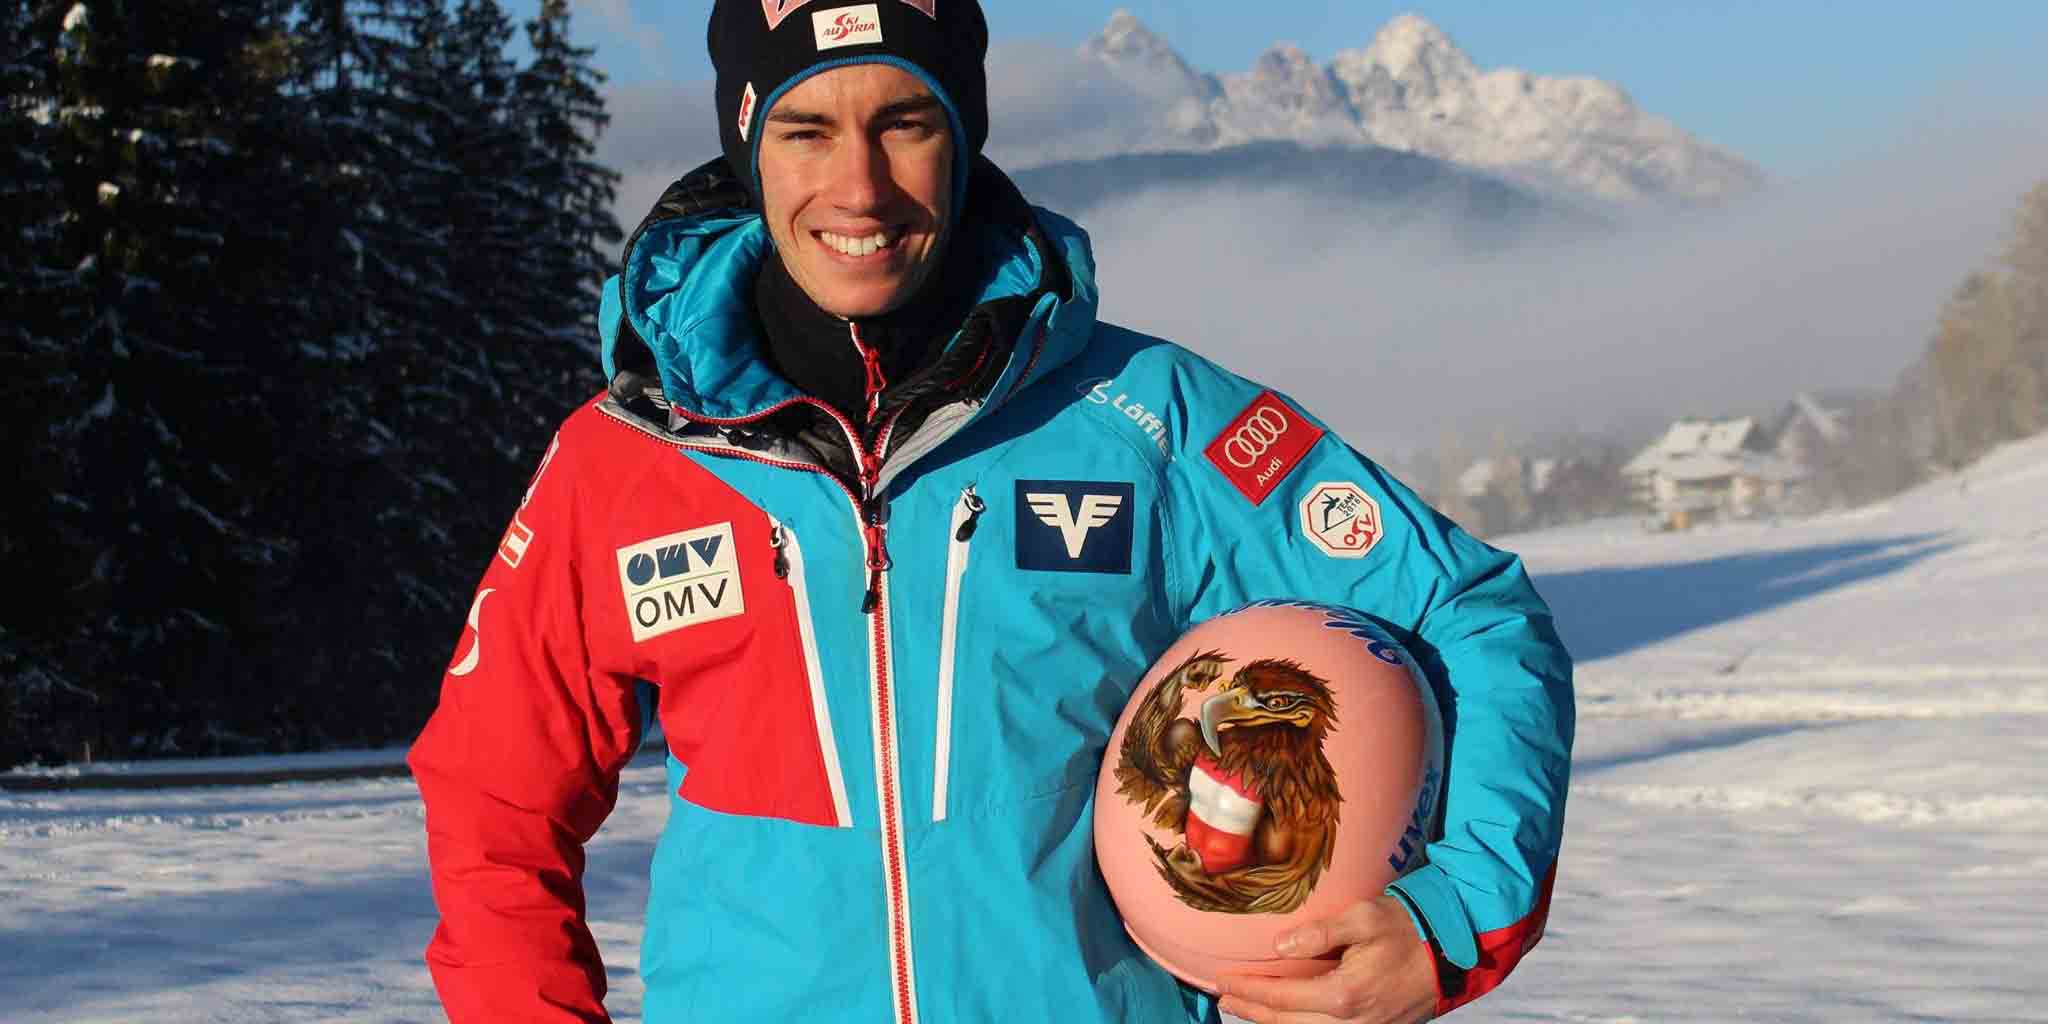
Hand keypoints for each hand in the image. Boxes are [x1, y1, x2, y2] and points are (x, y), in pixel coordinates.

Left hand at [1215, 894, 1436, 1023]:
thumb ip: (1319, 931)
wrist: (1455, 952)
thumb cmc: (1408, 929)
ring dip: (1273, 1023)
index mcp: (1343, 995)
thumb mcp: (1364, 917)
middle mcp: (1351, 1022)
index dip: (1248, 990)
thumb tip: (1279, 947)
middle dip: (1252, 1011)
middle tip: (1224, 999)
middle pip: (1286, 1023)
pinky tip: (1286, 1017)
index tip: (1222, 981)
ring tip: (1248, 1009)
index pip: (1281, 996)